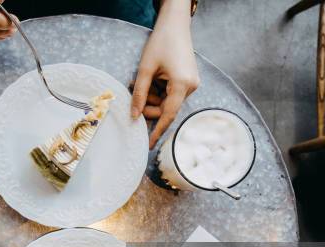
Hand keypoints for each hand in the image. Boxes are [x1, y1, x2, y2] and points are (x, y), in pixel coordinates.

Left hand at [131, 0, 198, 148]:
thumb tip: (133, 115)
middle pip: (166, 109)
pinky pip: (171, 93)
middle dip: (149, 106)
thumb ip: (139, 94)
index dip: (157, 131)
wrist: (175, 24)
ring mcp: (191, 84)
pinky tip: (153, 78)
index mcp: (181, 85)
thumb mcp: (145, 70)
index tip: (148, 144)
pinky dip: (159, 91)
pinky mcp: (188, 80)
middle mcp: (190, 87)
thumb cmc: (160, 43)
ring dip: (153, 97)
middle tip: (134, 93)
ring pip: (168, 101)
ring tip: (141, 80)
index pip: (168, 115)